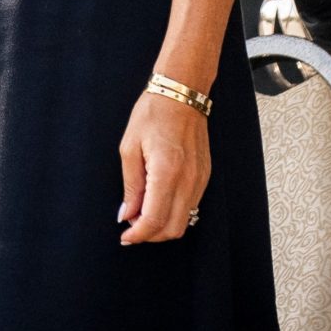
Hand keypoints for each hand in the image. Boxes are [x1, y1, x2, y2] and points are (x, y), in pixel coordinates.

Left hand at [118, 87, 209, 244]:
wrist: (181, 93)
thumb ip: (130, 186)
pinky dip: (174, 213)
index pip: (155, 219)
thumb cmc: (152, 114)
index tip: (124, 237)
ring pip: (184, 221)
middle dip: (150, 236)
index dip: (138, 235)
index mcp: (166, 172)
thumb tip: (127, 215)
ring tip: (142, 216)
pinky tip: (157, 203)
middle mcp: (188, 180)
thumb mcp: (130, 148)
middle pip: (173, 228)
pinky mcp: (205, 176)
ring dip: (162, 226)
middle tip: (131, 229)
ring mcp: (200, 179)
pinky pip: (191, 206)